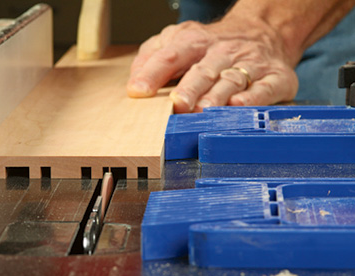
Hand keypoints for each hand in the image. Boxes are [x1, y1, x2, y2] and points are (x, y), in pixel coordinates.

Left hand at [127, 16, 298, 112]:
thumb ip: (152, 57)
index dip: (153, 73)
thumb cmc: (212, 45)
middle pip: (202, 71)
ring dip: (216, 97)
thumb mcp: (178, 41)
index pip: (170, 55)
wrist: (264, 31)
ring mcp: (249, 64)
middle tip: (177, 104)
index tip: (138, 91)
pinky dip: (253, 97)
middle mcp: (221, 52)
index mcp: (194, 42)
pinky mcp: (274, 78)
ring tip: (203, 110)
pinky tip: (239, 104)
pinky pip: (265, 88)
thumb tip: (134, 81)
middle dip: (189, 88)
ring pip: (230, 81)